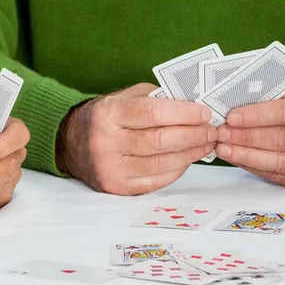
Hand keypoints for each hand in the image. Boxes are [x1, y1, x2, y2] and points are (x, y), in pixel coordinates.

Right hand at [56, 84, 214, 195]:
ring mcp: (111, 168)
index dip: (184, 113)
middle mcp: (106, 142)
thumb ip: (157, 99)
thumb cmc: (107, 117)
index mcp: (108, 113)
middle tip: (212, 130)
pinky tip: (188, 159)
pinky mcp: (117, 187)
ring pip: (162, 163)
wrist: (72, 143)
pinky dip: (177, 170)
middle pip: (161, 140)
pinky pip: (156, 181)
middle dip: (193, 135)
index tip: (204, 112)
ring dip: (190, 153)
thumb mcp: (125, 97)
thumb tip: (194, 105)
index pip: (153, 113)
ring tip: (206, 144)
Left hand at [213, 90, 284, 187]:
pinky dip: (252, 165)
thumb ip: (270, 95)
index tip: (233, 117)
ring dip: (246, 155)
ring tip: (224, 147)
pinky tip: (236, 157)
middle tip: (222, 132)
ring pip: (280, 161)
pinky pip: (277, 174)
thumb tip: (234, 99)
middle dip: (248, 137)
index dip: (260, 115)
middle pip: (284, 139)